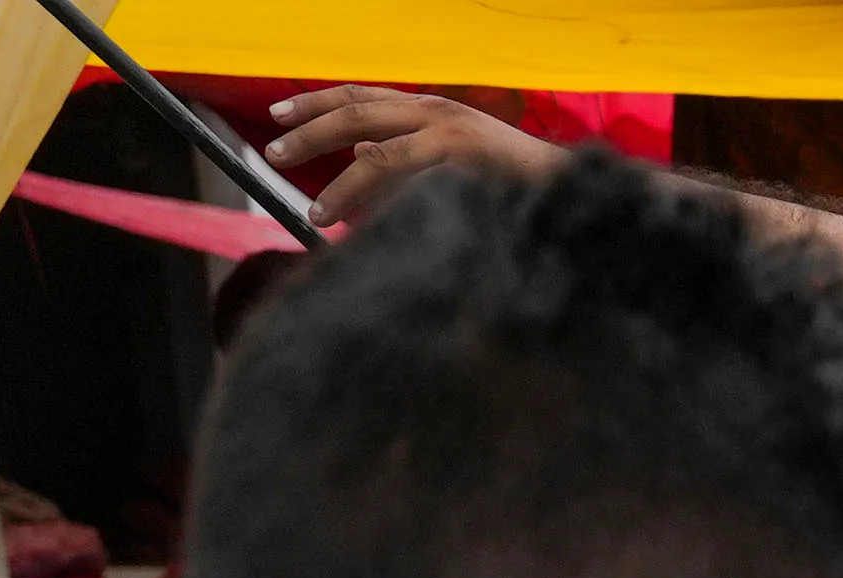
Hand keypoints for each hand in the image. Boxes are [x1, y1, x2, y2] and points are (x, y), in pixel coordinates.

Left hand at [265, 86, 556, 222]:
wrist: (568, 188)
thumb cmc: (513, 183)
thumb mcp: (453, 160)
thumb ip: (407, 158)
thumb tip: (359, 162)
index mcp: (429, 108)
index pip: (360, 96)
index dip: (315, 104)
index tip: (277, 116)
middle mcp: (434, 111)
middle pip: (355, 111)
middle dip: (309, 131)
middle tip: (274, 152)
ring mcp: (448, 132)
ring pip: (375, 150)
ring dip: (340, 182)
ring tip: (315, 209)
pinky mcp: (461, 159)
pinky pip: (405, 175)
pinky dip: (376, 195)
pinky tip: (354, 216)